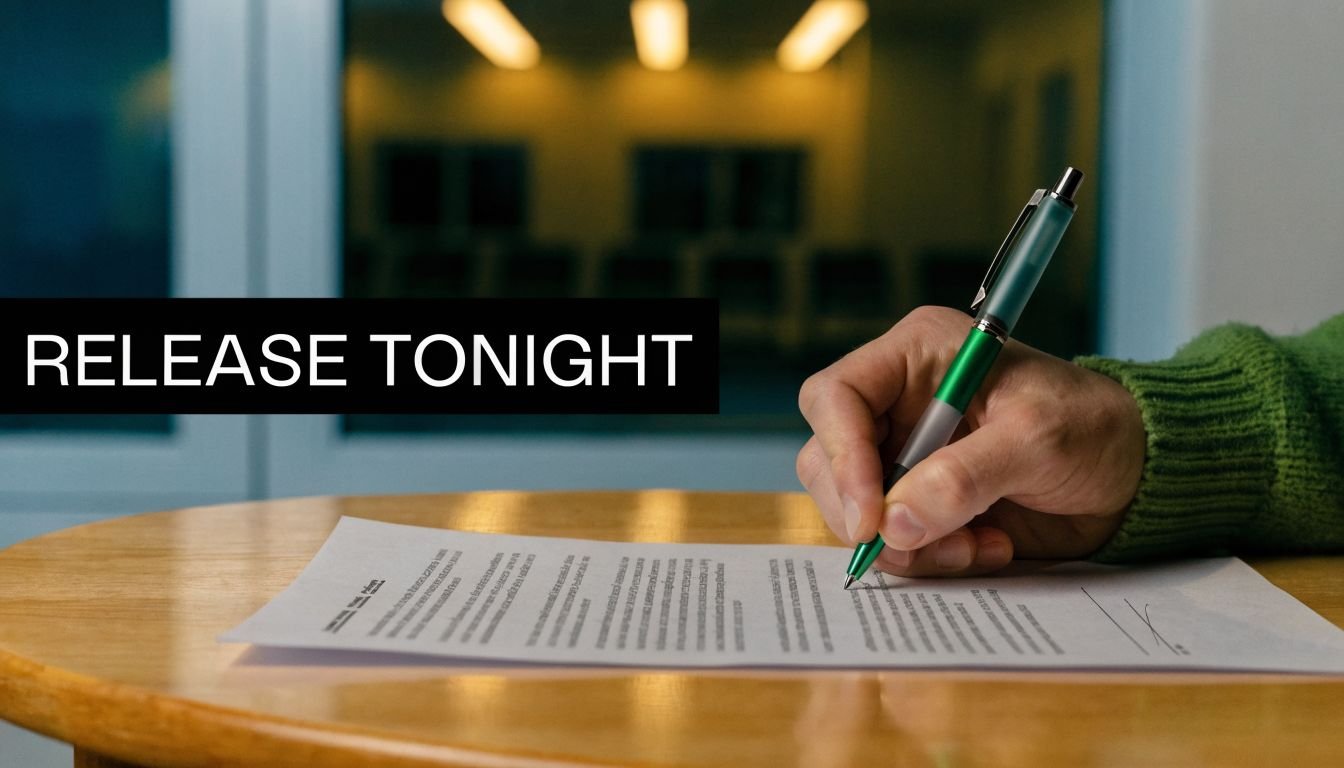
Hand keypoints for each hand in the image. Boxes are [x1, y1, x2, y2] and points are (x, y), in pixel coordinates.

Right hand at [796, 306, 1144, 576]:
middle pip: (828, 459)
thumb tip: (896, 521)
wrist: (1135, 475)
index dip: (841, 454)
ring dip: (907, 544)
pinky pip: (892, 541)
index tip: (870, 514)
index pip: (835, 397)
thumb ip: (965, 477)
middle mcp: (898, 405)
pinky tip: (988, 547)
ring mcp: (905, 457)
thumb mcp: (1038, 441)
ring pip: (854, 510)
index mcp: (916, 357)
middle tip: (918, 542)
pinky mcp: (921, 504)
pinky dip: (931, 558)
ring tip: (976, 545)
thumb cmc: (1094, 428)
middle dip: (869, 511)